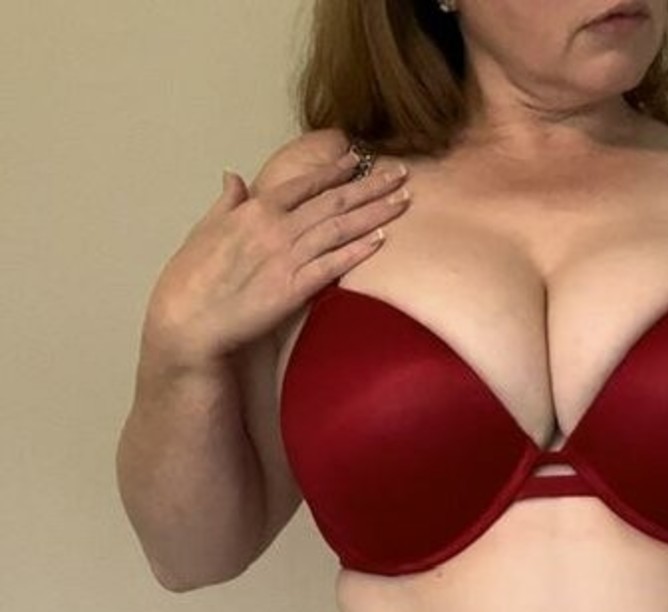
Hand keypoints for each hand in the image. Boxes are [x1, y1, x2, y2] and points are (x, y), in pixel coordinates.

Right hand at [143, 148, 411, 369]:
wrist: (187, 319)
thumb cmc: (190, 279)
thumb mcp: (204, 229)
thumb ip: (226, 202)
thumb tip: (232, 176)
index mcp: (255, 209)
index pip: (304, 183)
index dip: (334, 169)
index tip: (358, 158)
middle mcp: (275, 226)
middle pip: (333, 201)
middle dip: (369, 186)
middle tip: (400, 174)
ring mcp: (286, 257)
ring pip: (340, 228)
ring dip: (374, 212)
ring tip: (403, 200)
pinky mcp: (293, 289)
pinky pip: (333, 265)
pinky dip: (358, 250)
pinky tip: (382, 239)